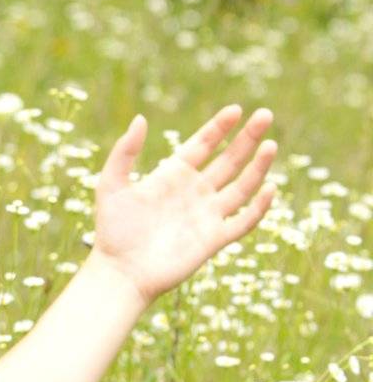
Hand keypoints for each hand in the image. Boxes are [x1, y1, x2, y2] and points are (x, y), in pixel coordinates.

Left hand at [89, 105, 278, 304]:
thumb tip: (140, 118)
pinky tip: (269, 188)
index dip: (219, 127)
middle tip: (265, 114)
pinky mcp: (214, 239)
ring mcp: (206, 215)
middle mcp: (194, 192)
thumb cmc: (112, 231)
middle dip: (247, 138)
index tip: (235, 109)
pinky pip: (244, 221)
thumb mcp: (111, 185)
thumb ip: (124, 152)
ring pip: (242, 186)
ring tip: (271, 145)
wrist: (120, 272)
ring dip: (258, 166)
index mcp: (172, 176)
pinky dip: (259, 207)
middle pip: (228, 160)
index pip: (202, 145)